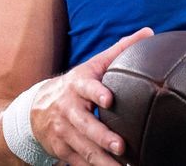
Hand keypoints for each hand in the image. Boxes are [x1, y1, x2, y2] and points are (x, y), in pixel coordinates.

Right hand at [30, 27, 153, 165]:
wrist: (37, 109)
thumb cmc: (76, 86)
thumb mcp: (92, 66)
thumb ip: (119, 50)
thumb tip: (148, 32)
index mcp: (77, 86)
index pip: (86, 88)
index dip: (96, 93)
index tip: (109, 100)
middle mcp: (68, 110)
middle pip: (85, 126)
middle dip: (103, 137)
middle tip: (121, 146)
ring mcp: (64, 133)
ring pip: (85, 150)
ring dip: (103, 162)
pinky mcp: (63, 151)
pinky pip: (80, 164)